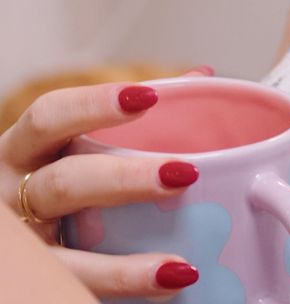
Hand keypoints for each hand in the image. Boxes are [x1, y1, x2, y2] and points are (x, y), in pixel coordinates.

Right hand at [0, 68, 212, 297]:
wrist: (12, 246)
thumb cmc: (55, 179)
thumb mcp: (70, 146)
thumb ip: (131, 115)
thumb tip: (201, 78)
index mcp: (24, 150)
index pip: (49, 116)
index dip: (94, 104)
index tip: (147, 97)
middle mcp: (12, 196)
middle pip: (63, 185)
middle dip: (124, 180)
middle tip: (184, 174)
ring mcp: (21, 250)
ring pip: (64, 260)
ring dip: (122, 269)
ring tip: (180, 267)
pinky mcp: (30, 288)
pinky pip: (67, 294)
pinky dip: (117, 295)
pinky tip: (165, 290)